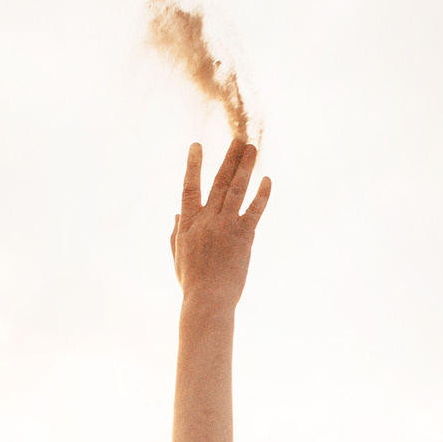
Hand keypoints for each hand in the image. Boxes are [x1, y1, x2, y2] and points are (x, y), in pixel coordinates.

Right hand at [171, 138, 270, 310]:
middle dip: (228, 158)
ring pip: (235, 189)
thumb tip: (176, 214)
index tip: (197, 145)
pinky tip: (267, 180)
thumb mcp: (178, 257)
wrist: (208, 302)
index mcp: (188, 224)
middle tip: (238, 139)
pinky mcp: (243, 236)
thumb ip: (176, 233)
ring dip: (245, 167)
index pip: (189, 187)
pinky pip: (254, 210)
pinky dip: (261, 194)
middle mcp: (206, 220)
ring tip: (252, 149)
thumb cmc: (192, 284)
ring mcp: (224, 226)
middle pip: (218, 181)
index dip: (193, 165)